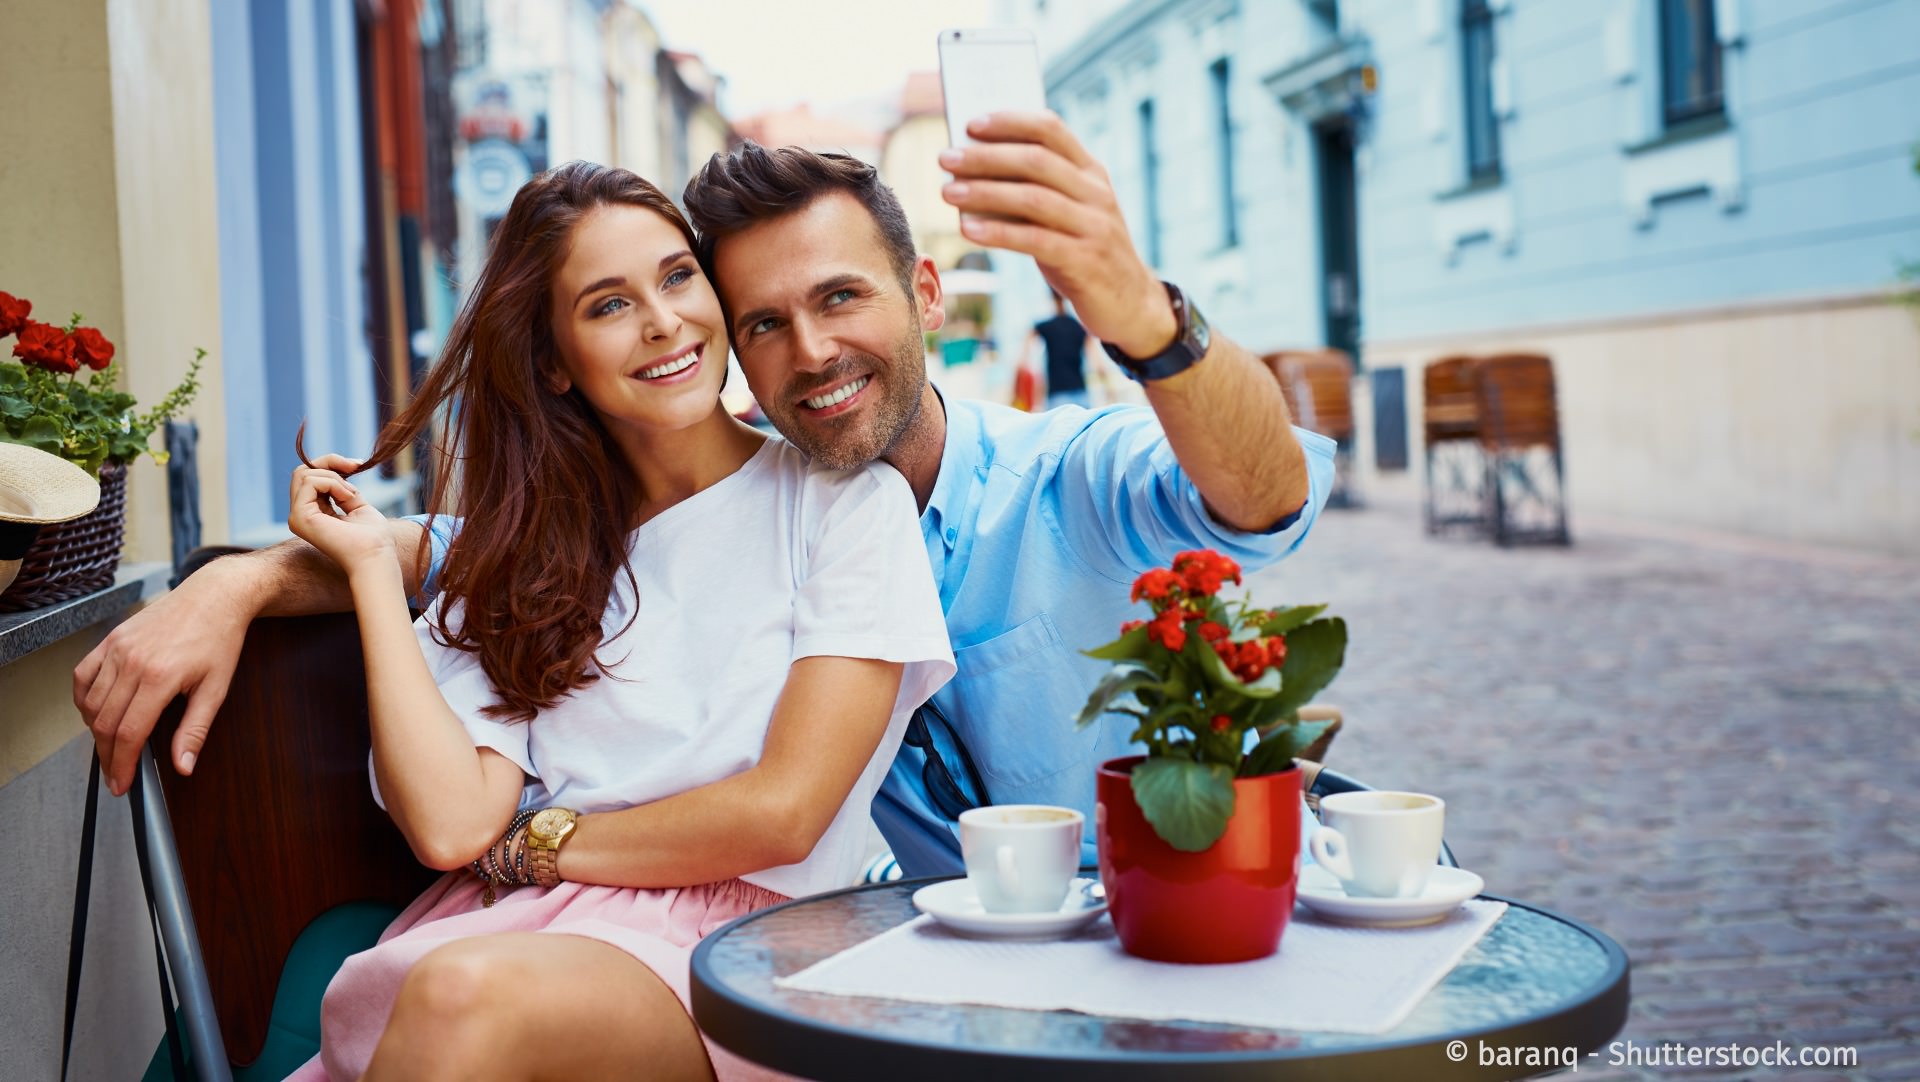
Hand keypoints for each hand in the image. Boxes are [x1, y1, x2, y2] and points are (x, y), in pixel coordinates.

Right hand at [75, 562, 252, 795]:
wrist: (213, 596)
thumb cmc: (219, 640)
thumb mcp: (216, 688)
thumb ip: (195, 730)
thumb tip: (183, 767)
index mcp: (160, 677)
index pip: (129, 733)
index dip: (121, 764)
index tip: (121, 785)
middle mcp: (132, 662)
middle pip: (104, 723)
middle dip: (107, 756)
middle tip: (114, 775)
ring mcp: (117, 649)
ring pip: (90, 702)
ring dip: (95, 731)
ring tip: (110, 747)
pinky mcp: (110, 639)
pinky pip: (83, 676)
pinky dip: (84, 699)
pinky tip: (96, 713)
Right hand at [287, 456, 395, 576]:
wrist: (376, 556)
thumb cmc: (373, 538)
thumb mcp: (357, 506)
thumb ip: (343, 490)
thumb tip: (340, 470)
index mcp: (312, 514)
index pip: (310, 477)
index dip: (332, 464)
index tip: (358, 464)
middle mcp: (300, 515)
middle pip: (302, 471)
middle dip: (330, 461)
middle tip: (355, 467)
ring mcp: (296, 517)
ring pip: (304, 474)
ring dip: (335, 477)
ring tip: (352, 494)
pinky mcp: (299, 518)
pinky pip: (310, 482)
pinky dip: (333, 483)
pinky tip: (347, 497)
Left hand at [940, 111, 1176, 359]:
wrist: (1131, 304)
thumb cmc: (1085, 252)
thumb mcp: (1069, 214)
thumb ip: (1035, 191)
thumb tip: (973, 174)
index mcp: (1091, 172)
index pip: (1051, 129)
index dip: (1010, 121)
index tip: (970, 124)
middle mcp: (1095, 193)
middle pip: (1036, 161)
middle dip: (985, 156)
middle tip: (946, 157)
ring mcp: (1094, 226)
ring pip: (1033, 198)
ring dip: (984, 192)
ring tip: (948, 192)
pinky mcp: (1085, 261)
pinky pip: (1034, 240)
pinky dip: (998, 233)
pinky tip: (968, 229)